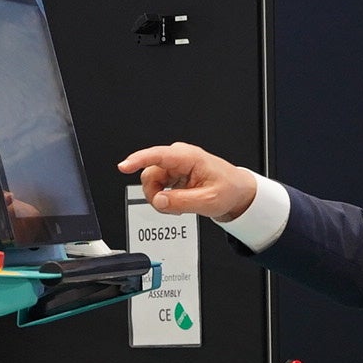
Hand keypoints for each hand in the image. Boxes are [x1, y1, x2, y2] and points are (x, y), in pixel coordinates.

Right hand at [116, 142, 257, 221]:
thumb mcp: (208, 201)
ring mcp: (175, 166)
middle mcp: (179, 158)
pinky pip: (158, 186)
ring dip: (160, 198)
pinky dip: (164, 198)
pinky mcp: (173, 174)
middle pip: (150, 174)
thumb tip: (159, 201)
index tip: (124, 166)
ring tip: (178, 206)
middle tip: (169, 207)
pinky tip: (177, 203)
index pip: (158, 155)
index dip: (138, 160)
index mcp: (189, 157)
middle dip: (154, 193)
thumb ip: (181, 202)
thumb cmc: (229, 189)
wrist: (237, 191)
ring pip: (151, 182)